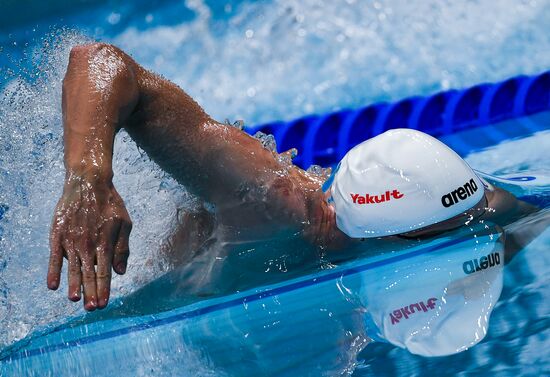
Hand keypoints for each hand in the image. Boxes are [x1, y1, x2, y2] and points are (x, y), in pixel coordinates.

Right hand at [47, 174, 131, 310]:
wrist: (88, 182)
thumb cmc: (110, 203)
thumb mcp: (124, 223)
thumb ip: (122, 248)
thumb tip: (121, 272)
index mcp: (105, 243)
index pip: (104, 272)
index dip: (104, 289)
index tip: (104, 304)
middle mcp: (88, 244)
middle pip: (88, 274)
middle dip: (91, 293)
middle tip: (92, 309)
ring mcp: (71, 240)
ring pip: (72, 269)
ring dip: (73, 286)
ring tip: (75, 300)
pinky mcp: (58, 234)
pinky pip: (55, 257)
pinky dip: (54, 272)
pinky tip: (53, 286)